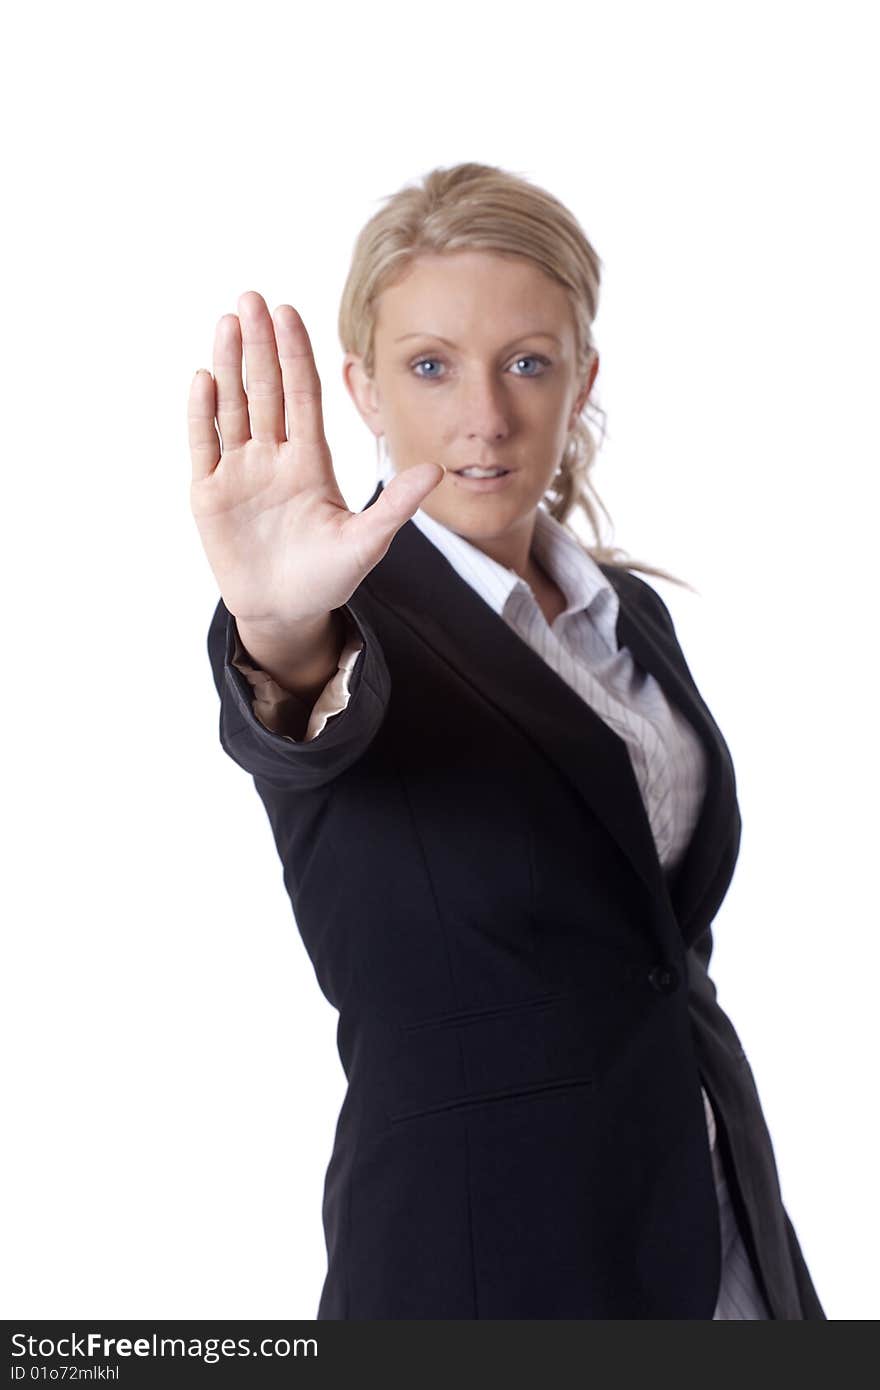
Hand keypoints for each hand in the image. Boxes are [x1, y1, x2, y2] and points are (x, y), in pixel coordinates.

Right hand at [188, 290, 443, 630]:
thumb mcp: (367, 542)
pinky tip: (204, 378)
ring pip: (233, 407)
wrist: (285, 612)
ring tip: (226, 321)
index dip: (295, 354)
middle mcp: (273, 457)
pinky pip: (205, 445)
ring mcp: (240, 472)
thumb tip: (436, 471)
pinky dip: (203, 414)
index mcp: (310, 461)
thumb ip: (396, 506)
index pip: (302, 395)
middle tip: (251, 297)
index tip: (289, 311)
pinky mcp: (211, 494)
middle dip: (259, 344)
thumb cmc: (328, 577)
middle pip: (265, 389)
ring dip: (229, 365)